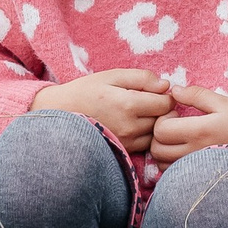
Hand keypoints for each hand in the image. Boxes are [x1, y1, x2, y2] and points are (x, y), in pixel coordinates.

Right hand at [33, 69, 172, 152]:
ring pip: (157, 134)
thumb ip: (142, 78)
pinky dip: (147, 135)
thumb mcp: (113, 76)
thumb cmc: (87, 91)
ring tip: (142, 113)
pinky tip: (136, 125)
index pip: (166, 103)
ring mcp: (127, 142)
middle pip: (164, 119)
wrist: (61, 115)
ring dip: (156, 124)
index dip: (166, 95)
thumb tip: (166, 85)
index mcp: (129, 105)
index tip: (157, 92)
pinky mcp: (124, 151)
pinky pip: (147, 145)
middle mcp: (130, 127)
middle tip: (151, 101)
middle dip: (162, 109)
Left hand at [153, 85, 227, 174]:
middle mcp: (195, 153)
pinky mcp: (201, 178)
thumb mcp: (224, 103)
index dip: (162, 119)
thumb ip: (197, 95)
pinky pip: (174, 174)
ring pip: (162, 164)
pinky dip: (172, 162)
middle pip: (157, 149)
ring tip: (180, 138)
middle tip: (175, 125)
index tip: (175, 113)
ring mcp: (198, 168)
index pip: (161, 130)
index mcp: (201, 131)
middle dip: (159, 135)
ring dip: (164, 150)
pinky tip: (186, 151)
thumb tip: (173, 91)